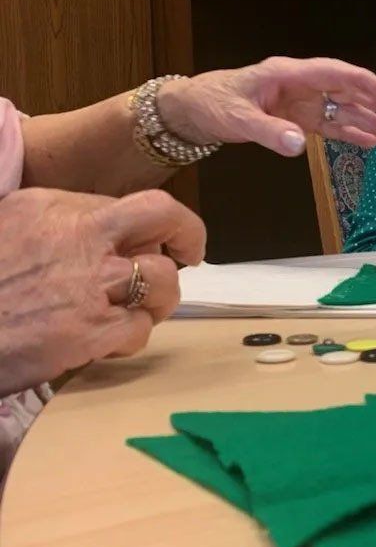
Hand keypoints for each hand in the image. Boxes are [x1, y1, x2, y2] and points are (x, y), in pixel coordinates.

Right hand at [0, 188, 205, 394]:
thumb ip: (57, 223)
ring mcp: (89, 285)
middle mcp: (79, 238)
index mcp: (54, 207)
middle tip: (187, 257)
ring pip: (164, 280)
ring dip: (160, 297)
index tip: (164, 238)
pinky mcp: (90, 332)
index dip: (160, 224)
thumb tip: (102, 229)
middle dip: (188, 237)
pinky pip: (140, 329)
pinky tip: (109, 341)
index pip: (136, 204)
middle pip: (165, 221)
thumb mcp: (9, 226)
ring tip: (139, 309)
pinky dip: (133, 337)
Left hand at [156, 57, 375, 155]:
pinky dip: (350, 134)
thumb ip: (270, 132)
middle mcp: (300, 85)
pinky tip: (370, 142)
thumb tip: (299, 145)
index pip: (332, 74)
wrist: (191, 110)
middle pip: (345, 91)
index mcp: (287, 74)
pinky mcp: (297, 118)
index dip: (361, 83)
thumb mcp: (237, 119)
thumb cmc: (212, 104)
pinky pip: (329, 125)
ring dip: (369, 122)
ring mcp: (300, 102)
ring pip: (342, 110)